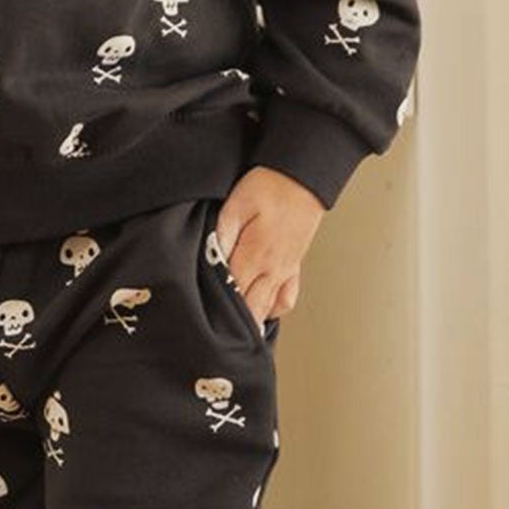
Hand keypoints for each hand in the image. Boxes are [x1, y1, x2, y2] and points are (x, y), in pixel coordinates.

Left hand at [216, 166, 324, 325]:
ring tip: (237, 324)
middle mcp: (273, 269)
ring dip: (254, 318)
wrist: (303, 177)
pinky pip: (286, 299)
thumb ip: (222, 235)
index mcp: (256, 255)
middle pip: (253, 310)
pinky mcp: (294, 265)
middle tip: (219, 331)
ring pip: (270, 310)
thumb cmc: (270, 186)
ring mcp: (286, 270)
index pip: (233, 295)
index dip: (218, 309)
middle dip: (236, 325)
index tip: (206, 315)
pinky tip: (261, 306)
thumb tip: (212, 260)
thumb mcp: (236, 204)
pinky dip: (273, 309)